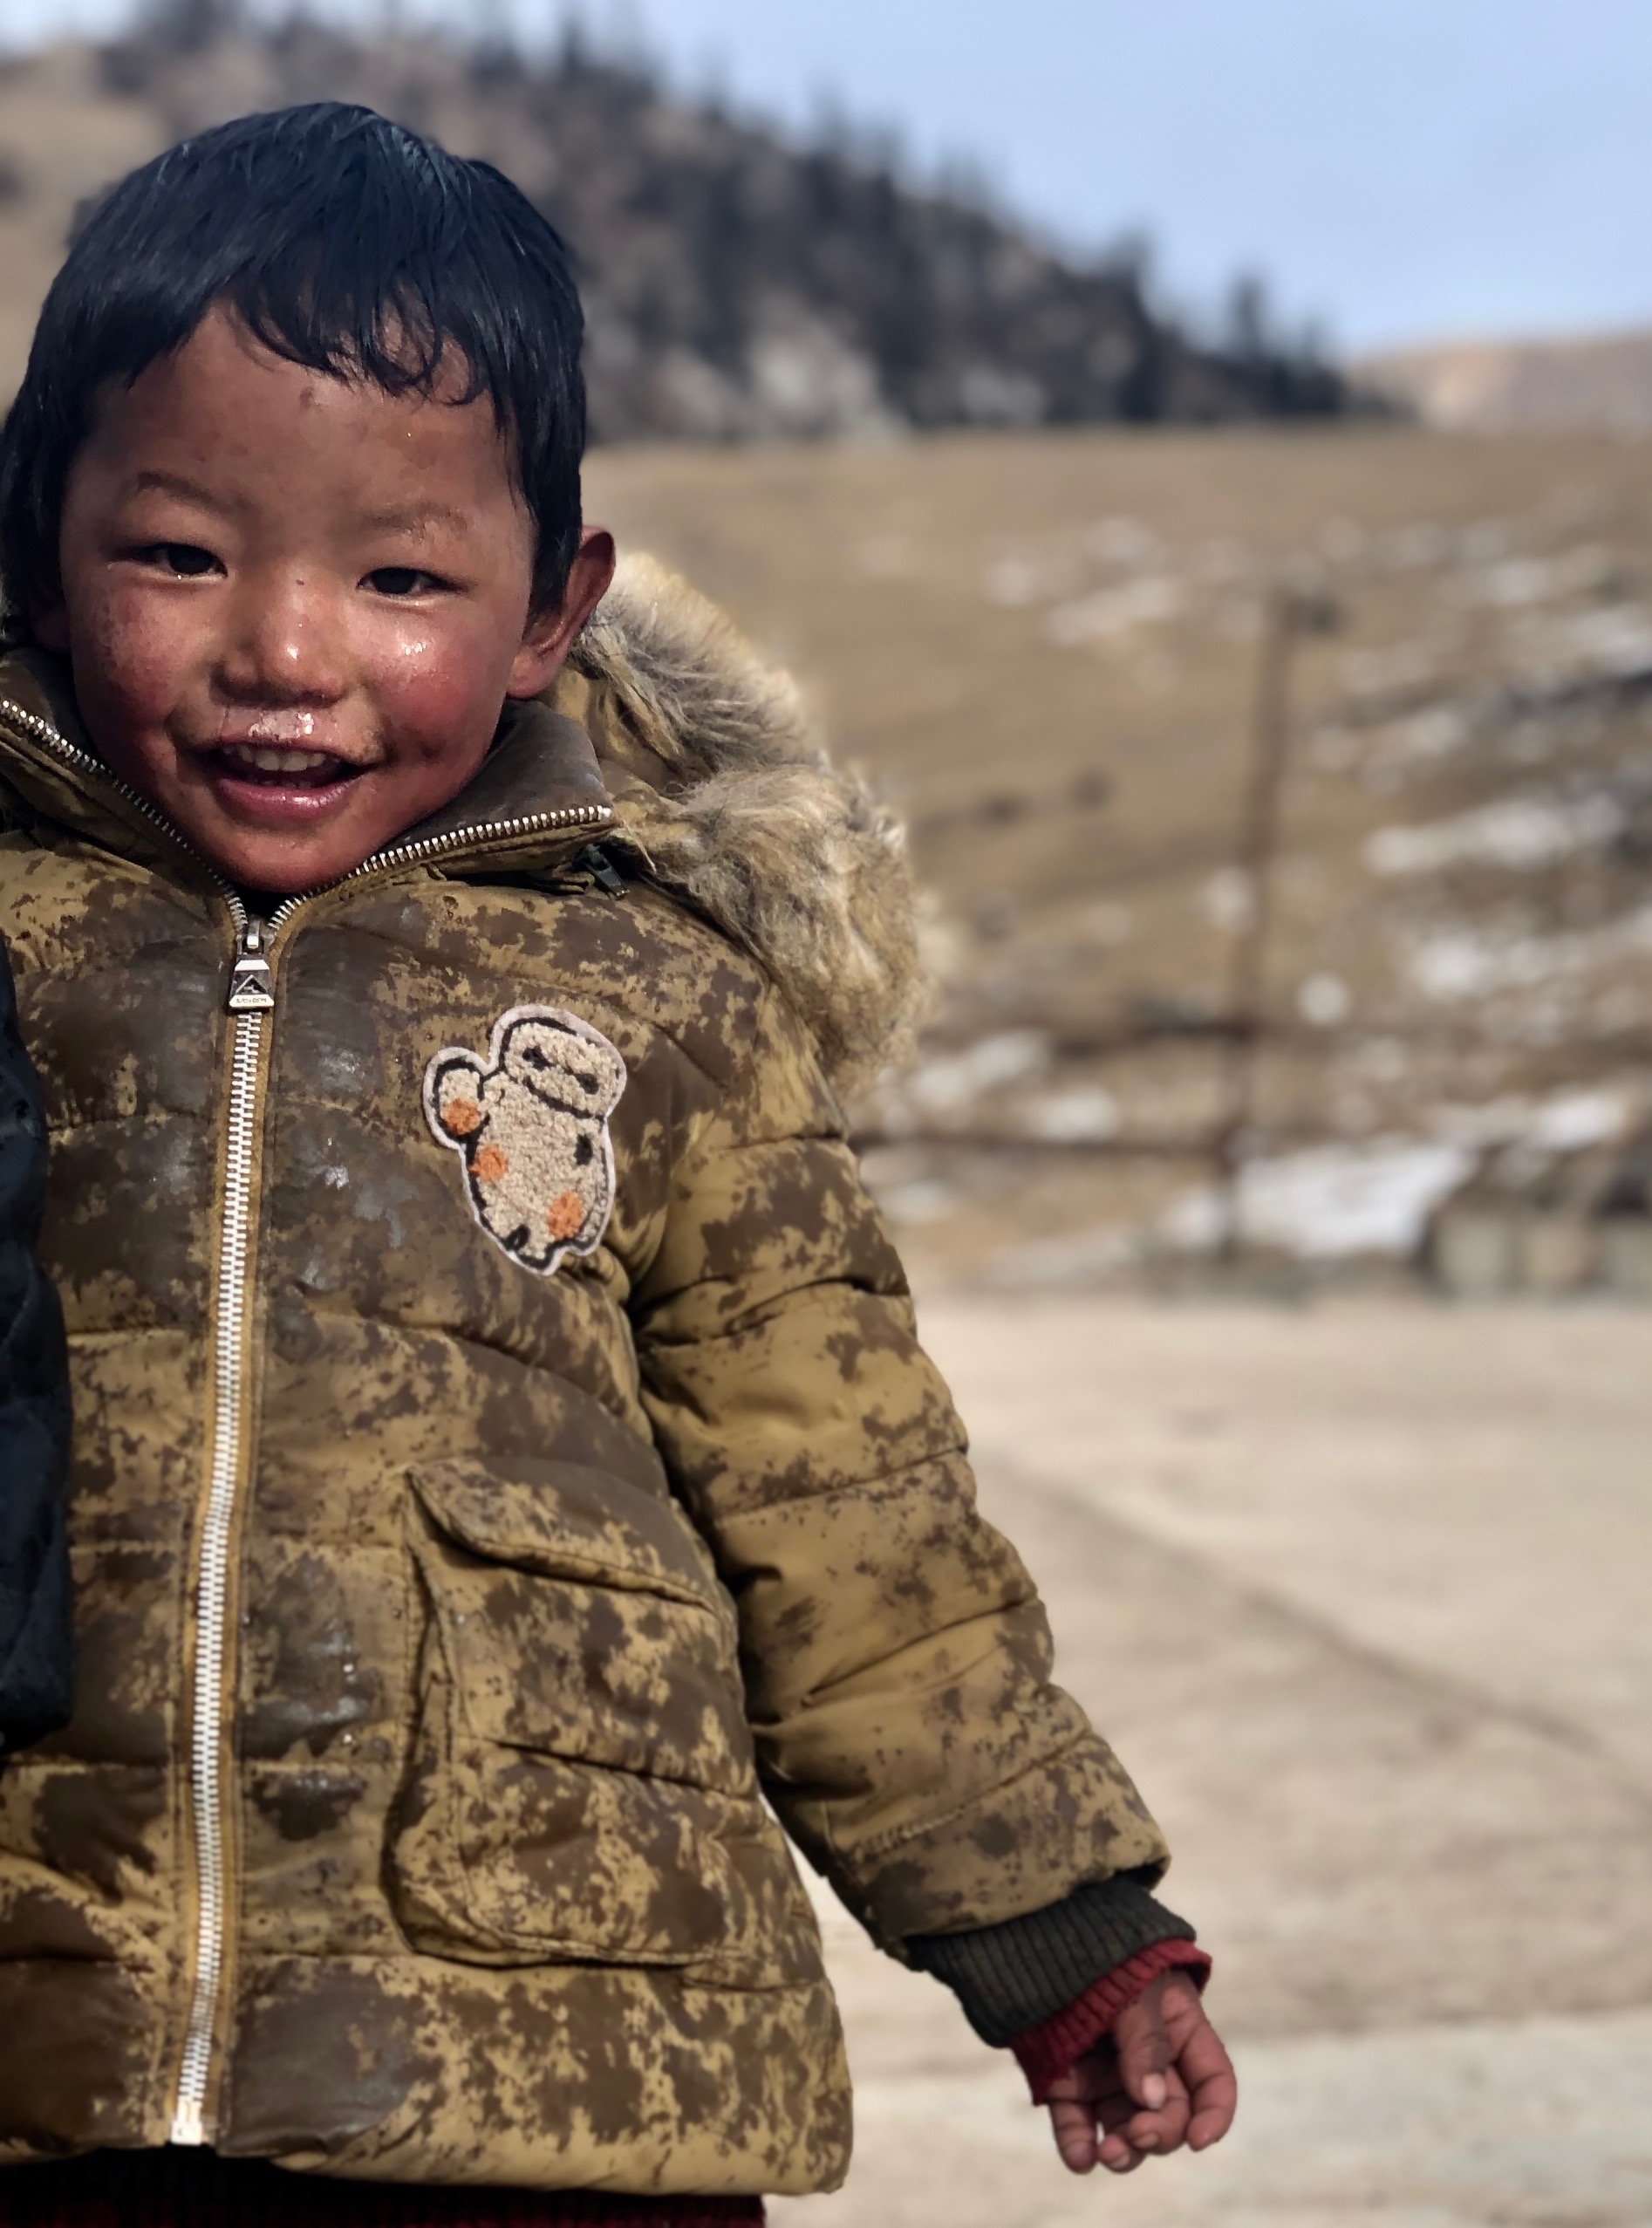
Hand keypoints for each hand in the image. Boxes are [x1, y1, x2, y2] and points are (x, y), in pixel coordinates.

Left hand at [1044, 1969, 1237, 2175]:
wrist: (1042, 1936)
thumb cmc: (1103, 1954)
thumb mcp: (1136, 1986)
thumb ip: (1146, 2040)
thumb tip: (1151, 2099)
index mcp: (1179, 2030)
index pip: (1211, 2081)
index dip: (1214, 2114)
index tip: (1199, 2140)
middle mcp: (1148, 2063)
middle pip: (1169, 2115)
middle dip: (1159, 2133)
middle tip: (1137, 2134)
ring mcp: (1107, 2077)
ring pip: (1126, 2131)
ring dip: (1123, 2150)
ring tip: (1107, 2154)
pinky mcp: (1067, 2086)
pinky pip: (1077, 2127)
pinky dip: (1079, 2148)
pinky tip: (1081, 2159)